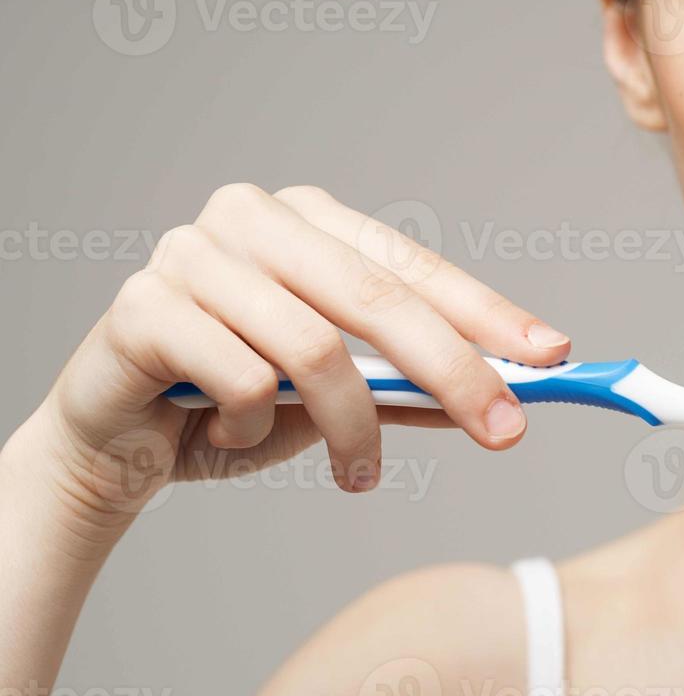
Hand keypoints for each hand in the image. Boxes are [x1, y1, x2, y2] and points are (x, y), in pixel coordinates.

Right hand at [35, 183, 569, 520]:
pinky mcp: (143, 305)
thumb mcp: (340, 395)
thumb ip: (413, 383)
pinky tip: (232, 437)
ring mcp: (193, 254)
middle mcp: (252, 219)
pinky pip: (239, 377)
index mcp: (310, 221)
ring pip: (314, 348)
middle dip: (455, 371)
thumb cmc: (235, 404)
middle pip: (377, 299)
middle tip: (505, 431)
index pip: (415, 265)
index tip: (552, 356)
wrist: (118, 442)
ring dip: (351, 428)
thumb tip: (514, 390)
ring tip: (359, 476)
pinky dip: (253, 428)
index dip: (488, 312)